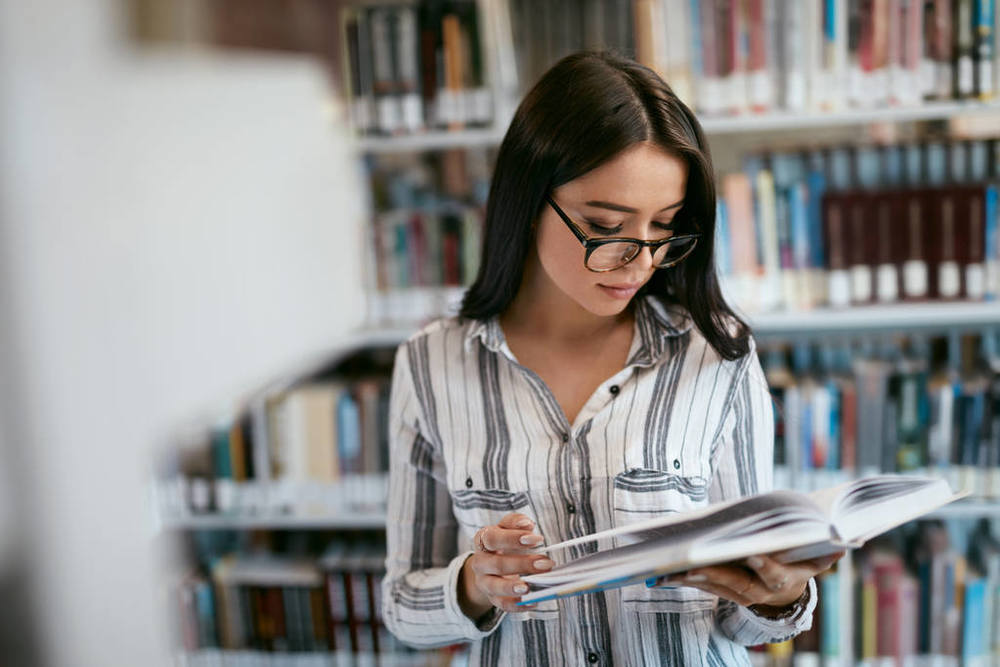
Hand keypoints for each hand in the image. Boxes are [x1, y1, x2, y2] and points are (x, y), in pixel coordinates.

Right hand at [457, 512, 552, 618]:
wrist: (489, 564)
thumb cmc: (503, 542)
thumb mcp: (507, 528)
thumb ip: (515, 522)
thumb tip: (527, 524)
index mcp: (483, 540)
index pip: (493, 539)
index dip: (513, 539)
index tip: (538, 539)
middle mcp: (480, 562)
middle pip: (497, 564)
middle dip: (522, 564)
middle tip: (546, 563)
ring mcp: (484, 582)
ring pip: (494, 587)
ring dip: (512, 588)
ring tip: (530, 588)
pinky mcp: (492, 598)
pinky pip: (502, 604)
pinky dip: (517, 605)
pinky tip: (534, 601)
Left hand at [650, 551, 844, 611]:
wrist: (787, 593)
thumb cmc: (800, 561)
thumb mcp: (816, 557)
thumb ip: (826, 552)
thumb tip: (844, 544)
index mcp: (784, 579)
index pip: (773, 573)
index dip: (764, 565)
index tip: (753, 554)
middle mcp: (761, 592)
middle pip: (736, 583)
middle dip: (714, 573)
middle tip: (692, 564)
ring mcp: (741, 596)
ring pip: (714, 587)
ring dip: (692, 578)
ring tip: (670, 568)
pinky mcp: (725, 594)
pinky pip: (704, 587)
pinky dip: (686, 579)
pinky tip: (665, 573)